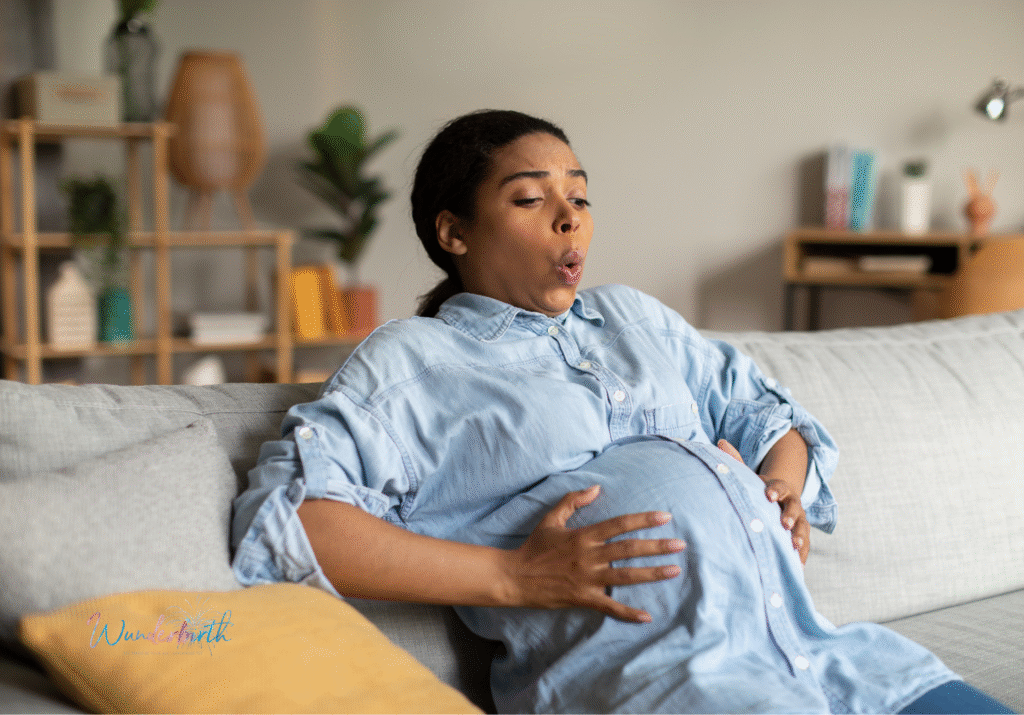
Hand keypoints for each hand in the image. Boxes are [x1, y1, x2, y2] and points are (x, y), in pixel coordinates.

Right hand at [502, 485, 684, 622]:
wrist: (515, 576)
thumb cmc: (534, 548)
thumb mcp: (551, 519)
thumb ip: (573, 501)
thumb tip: (596, 487)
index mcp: (584, 535)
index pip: (620, 524)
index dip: (644, 519)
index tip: (665, 516)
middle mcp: (589, 555)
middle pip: (629, 548)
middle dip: (657, 546)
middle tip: (680, 545)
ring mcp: (587, 578)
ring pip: (626, 575)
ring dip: (652, 573)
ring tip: (674, 570)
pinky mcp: (583, 597)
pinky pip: (609, 607)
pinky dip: (628, 613)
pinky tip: (647, 617)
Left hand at [717, 439, 809, 563]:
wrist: (779, 501)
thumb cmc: (759, 490)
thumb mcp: (749, 476)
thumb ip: (736, 461)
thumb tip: (720, 442)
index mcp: (779, 488)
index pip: (779, 487)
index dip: (775, 490)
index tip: (768, 495)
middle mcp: (792, 504)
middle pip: (795, 508)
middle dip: (790, 515)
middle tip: (783, 523)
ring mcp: (799, 521)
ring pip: (803, 528)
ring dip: (799, 537)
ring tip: (794, 546)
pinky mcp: (801, 537)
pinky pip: (805, 547)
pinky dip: (802, 556)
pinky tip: (798, 568)